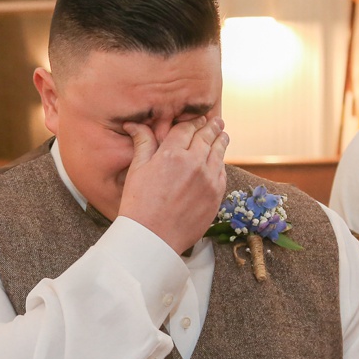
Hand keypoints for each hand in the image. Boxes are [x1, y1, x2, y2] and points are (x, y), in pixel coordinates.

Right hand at [118, 113, 228, 254]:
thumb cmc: (139, 207)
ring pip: (219, 151)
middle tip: (216, 121)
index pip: (187, 128)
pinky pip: (222, 171)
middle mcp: (194, 162)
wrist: (152, 239)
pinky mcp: (216, 194)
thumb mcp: (136, 171)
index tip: (197, 120)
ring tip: (223, 135)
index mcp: (172, 153)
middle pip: (207, 136)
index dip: (192, 122)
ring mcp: (208, 179)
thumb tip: (135, 124)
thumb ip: (143, 144)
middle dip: (211, 126)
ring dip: (221, 140)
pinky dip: (221, 163)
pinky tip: (219, 161)